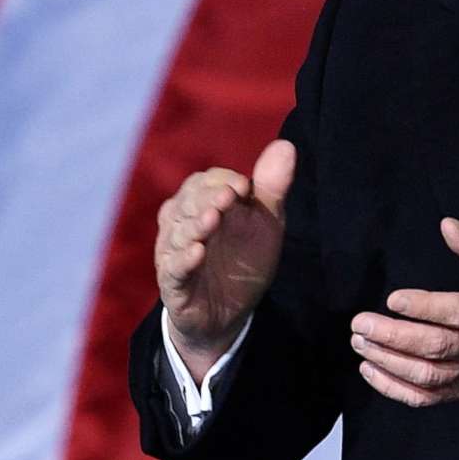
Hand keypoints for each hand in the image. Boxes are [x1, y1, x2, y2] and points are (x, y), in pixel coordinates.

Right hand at [156, 138, 294, 376]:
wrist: (228, 314)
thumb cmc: (242, 260)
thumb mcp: (264, 223)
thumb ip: (272, 186)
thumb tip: (286, 145)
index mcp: (201, 203)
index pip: (203, 181)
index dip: (222, 181)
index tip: (244, 187)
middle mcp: (181, 222)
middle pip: (187, 201)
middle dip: (206, 199)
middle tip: (227, 198)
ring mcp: (174, 252)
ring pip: (177, 232)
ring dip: (194, 225)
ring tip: (211, 221)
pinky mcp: (172, 282)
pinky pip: (173, 268)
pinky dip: (184, 259)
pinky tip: (198, 253)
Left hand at [351, 218, 458, 406]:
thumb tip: (447, 226)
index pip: (458, 312)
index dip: (424, 308)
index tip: (394, 299)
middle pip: (434, 347)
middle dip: (392, 337)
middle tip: (360, 323)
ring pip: (426, 375)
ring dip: (388, 361)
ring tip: (360, 343)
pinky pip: (425, 397)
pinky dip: (394, 388)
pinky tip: (370, 369)